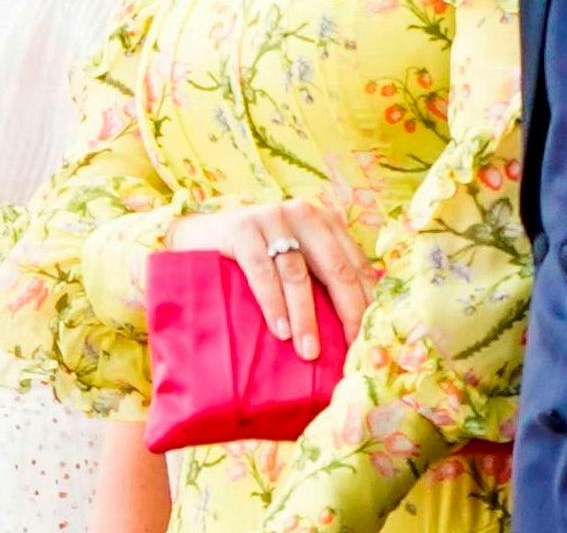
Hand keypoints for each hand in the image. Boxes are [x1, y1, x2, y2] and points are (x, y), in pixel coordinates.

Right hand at [166, 199, 369, 361]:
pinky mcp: (242, 228)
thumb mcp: (294, 260)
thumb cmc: (253, 255)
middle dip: (346, 312)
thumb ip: (321, 278)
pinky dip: (273, 303)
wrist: (196, 235)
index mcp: (325, 222)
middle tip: (350, 348)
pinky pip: (262, 271)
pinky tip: (279, 330)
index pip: (356, 265)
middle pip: (335, 268)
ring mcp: (271, 217)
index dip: (366, 303)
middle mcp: (302, 214)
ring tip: (308, 351)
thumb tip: (357, 327)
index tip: (370, 340)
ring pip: (297, 274)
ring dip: (304, 317)